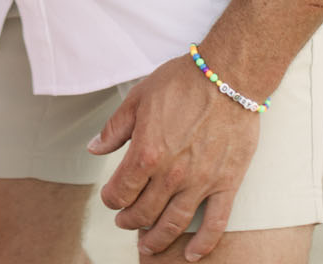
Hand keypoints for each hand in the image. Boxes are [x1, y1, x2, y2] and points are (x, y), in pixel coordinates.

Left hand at [88, 55, 261, 259]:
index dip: (110, 199)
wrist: (227, 77)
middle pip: (144, 213)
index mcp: (146, 153)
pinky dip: (202, 245)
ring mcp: (200, 182)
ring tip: (147, 245)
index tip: (110, 198)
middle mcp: (171, 174)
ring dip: (156, 239)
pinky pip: (215, 224)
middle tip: (124, 221)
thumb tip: (94, 149)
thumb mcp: (138, 98)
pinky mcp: (226, 184)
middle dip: (129, 221)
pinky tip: (190, 254)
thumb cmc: (181, 83)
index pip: (120, 192)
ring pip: (174, 224)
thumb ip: (115, 129)